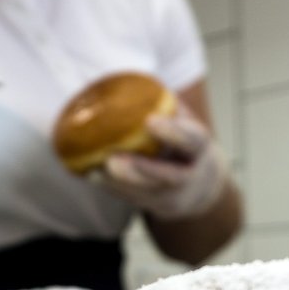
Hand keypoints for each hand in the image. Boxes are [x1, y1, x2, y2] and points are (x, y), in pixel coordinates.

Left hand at [95, 112, 230, 219]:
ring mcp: (173, 195)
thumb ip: (164, 105)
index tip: (149, 121)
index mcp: (198, 147)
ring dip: (118, 184)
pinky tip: (90, 175)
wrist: (197, 182)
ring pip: (147, 194)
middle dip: (140, 170)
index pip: (191, 140)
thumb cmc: (182, 139)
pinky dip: (110, 188)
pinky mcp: (155, 206)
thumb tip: (132, 83)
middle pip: (168, 177)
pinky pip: (132, 200)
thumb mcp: (182, 119)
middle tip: (113, 160)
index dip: (172, 132)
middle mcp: (189, 175)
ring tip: (95, 169)